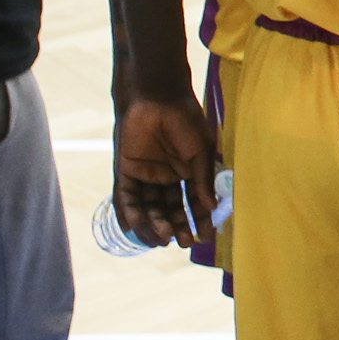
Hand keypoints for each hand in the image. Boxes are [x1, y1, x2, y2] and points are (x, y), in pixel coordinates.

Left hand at [113, 93, 217, 248]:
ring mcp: (146, 175)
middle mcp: (167, 176)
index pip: (194, 201)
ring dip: (155, 224)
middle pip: (171, 209)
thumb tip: (211, 204)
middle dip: (178, 226)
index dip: (201, 218)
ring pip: (149, 207)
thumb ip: (203, 178)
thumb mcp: (202, 151)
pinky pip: (126, 197)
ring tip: (163, 239)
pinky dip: (130, 213)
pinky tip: (137, 228)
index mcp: (188, 171)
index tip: (207, 234)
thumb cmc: (186, 119)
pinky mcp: (126, 170)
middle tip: (185, 242)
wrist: (158, 97)